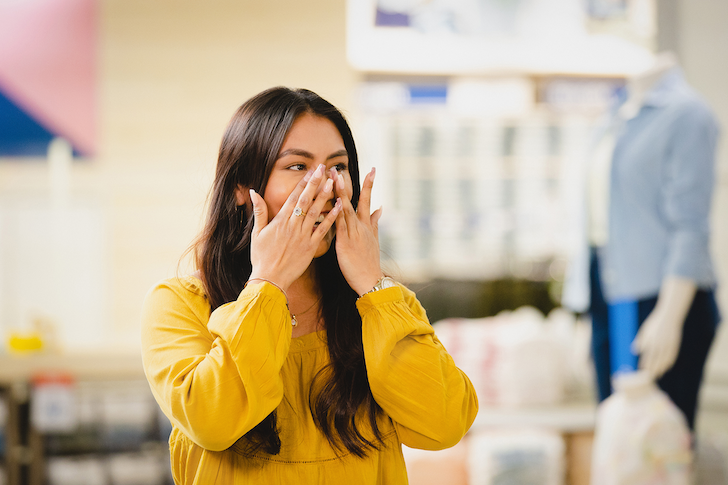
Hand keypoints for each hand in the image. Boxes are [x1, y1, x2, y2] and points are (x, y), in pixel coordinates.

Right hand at [248, 165, 341, 290]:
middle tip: (324, 169)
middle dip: (315, 183)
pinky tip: (339, 207)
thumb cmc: (261, 257)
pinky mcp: (310, 247)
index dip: (303, 183)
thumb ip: (259, 211)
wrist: (269, 279)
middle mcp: (292, 226)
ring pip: (316, 212)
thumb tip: (253, 192)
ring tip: (333, 183)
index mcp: (280, 221)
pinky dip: (331, 218)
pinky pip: (323, 230)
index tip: (310, 171)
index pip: (293, 197)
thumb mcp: (256, 233)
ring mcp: (302, 236)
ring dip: (325, 196)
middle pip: (306, 200)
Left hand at [333, 167, 382, 294]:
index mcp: (366, 225)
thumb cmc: (369, 262)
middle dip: (349, 183)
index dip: (369, 185)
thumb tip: (380, 207)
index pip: (367, 200)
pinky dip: (338, 213)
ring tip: (336, 177)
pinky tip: (335, 202)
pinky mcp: (346, 242)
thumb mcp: (374, 239)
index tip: (372, 169)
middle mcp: (361, 226)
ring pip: (346, 209)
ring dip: (341, 192)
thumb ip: (375, 222)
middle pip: (356, 200)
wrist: (370, 280)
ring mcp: (354, 233)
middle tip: (340, 168)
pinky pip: (341, 225)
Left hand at [631, 277, 696, 377]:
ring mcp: (668, 345)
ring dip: (661, 368)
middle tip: (649, 377)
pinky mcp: (675, 345)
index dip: (644, 364)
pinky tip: (667, 367)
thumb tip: (634, 351)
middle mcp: (659, 345)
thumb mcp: (644, 330)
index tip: (641, 370)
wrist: (669, 316)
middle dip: (652, 370)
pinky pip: (672, 357)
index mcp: (651, 341)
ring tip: (658, 374)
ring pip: (664, 361)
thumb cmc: (654, 323)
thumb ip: (640, 341)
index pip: (647, 357)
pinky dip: (669, 363)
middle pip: (656, 361)